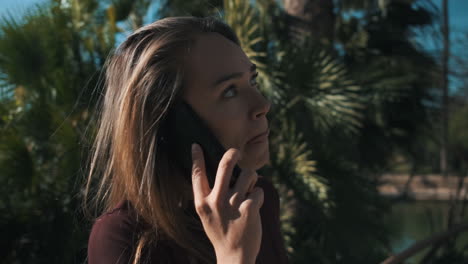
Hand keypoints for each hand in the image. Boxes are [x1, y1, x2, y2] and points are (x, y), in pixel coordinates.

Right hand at [191, 143, 263, 263]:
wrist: (234, 257)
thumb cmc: (221, 233)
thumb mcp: (207, 216)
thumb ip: (210, 196)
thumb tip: (220, 172)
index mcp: (202, 203)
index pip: (197, 175)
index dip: (196, 158)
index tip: (196, 145)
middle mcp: (216, 201)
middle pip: (225, 164)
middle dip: (232, 154)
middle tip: (236, 152)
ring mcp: (233, 203)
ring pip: (248, 175)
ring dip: (251, 180)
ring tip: (248, 192)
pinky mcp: (250, 207)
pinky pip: (259, 190)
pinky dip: (259, 197)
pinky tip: (254, 208)